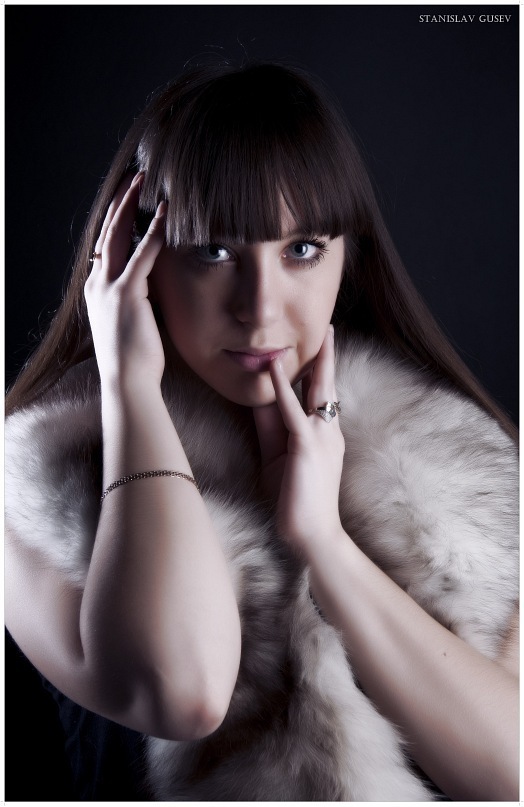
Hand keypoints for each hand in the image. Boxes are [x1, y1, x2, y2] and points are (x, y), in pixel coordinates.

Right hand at [84, 173, 166, 388]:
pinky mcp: (126, 294)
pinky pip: (143, 254)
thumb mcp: (130, 321)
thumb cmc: (135, 359)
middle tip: (135, 178)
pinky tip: (167, 214)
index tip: (128, 198)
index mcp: (97, 290)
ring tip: (146, 183)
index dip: (116, 219)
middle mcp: (97, 284)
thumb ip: (137, 298)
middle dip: (120, 202)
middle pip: (107, 232)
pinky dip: (155, 232)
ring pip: (119, 235)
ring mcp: (108, 287)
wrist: (127, 381)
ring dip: (133, 206)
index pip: (106, 245)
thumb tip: (154, 286)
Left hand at [254, 326, 345, 554]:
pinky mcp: (306, 448)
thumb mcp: (279, 458)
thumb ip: (271, 429)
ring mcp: (320, 438)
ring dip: (315, 361)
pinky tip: (274, 368)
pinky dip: (283, 388)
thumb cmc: (296, 501)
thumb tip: (260, 402)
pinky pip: (293, 411)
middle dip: (327, 356)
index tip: (316, 347)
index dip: (317, 370)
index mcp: (324, 435)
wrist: (313, 535)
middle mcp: (328, 431)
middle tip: (328, 328)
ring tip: (317, 334)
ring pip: (318, 390)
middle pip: (327, 385)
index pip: (318, 396)